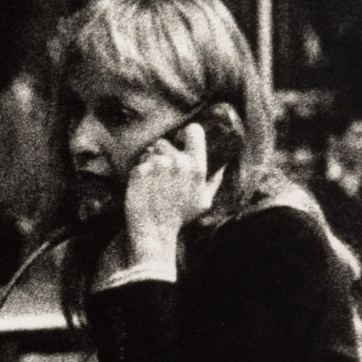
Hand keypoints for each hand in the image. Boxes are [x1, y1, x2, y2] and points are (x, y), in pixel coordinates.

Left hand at [124, 120, 212, 269]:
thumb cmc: (180, 217)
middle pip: (166, 142)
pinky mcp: (140, 172)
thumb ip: (214, 181)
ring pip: (150, 151)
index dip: (186, 134)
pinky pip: (138, 163)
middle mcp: (177, 162)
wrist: (155, 231)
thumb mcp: (203, 201)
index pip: (193, 130)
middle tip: (161, 170)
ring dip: (149, 161)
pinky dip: (138, 171)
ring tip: (152, 179)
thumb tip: (223, 166)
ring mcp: (157, 166)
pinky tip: (142, 185)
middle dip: (162, 153)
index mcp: (196, 166)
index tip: (181, 141)